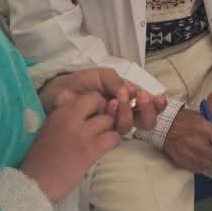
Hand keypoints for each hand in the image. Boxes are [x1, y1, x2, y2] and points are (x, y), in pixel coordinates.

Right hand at [19, 94, 120, 201]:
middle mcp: (70, 118)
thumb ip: (64, 115)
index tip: (93, 116)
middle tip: (101, 125)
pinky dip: (113, 142)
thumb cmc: (41, 158)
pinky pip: (113, 137)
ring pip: (109, 120)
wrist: (36, 182)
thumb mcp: (49, 128)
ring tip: (102, 138)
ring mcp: (82, 133)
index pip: (88, 96)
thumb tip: (78, 104)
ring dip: (109, 129)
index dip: (95, 105)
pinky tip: (105, 148)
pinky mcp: (91, 150)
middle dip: (104, 112)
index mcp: (59, 112)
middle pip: (100, 102)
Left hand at [38, 68, 165, 132]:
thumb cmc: (78, 84)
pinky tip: (112, 114)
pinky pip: (115, 134)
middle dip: (147, 110)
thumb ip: (114, 81)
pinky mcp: (100, 134)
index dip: (156, 104)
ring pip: (131, 126)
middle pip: (145, 117)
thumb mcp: (99, 76)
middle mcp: (122, 111)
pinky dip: (118, 126)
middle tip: (140, 99)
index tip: (156, 99)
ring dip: (129, 114)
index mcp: (125, 96)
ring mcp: (111, 123)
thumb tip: (126, 94)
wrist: (55, 96)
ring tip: (115, 101)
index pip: (147, 103)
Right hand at [162, 109, 211, 172]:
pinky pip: (198, 168)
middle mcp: (198, 143)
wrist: (164, 127)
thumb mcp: (203, 117)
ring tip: (205, 151)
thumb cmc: (185, 120)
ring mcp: (190, 155)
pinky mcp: (183, 162)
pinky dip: (200, 163)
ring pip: (209, 164)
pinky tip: (197, 155)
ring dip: (210, 159)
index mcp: (204, 129)